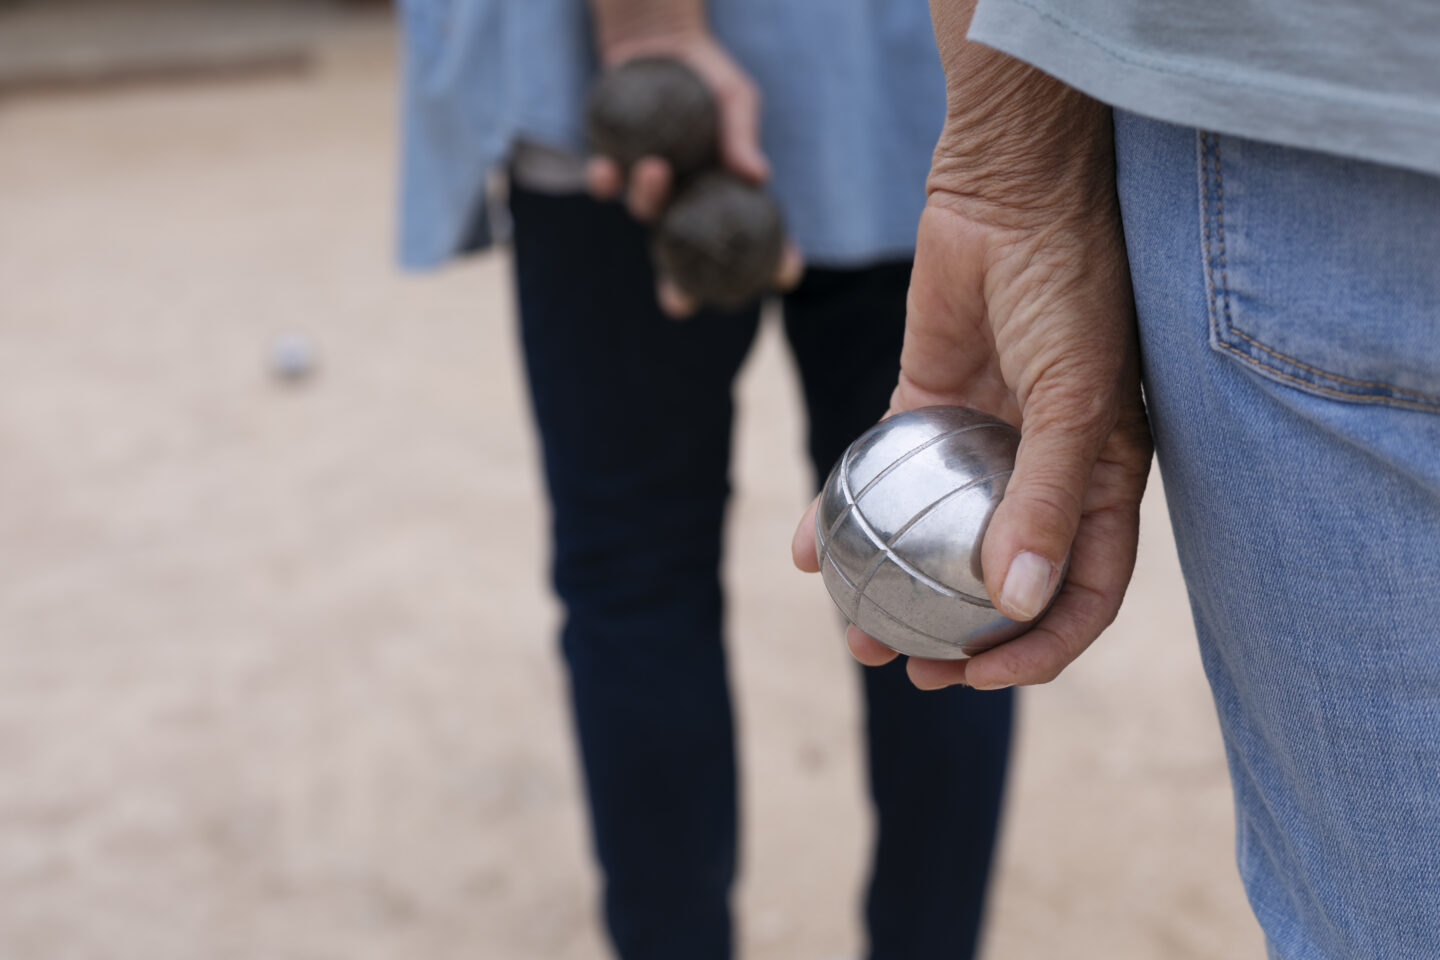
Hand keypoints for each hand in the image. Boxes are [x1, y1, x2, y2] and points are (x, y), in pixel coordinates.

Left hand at [584, 27, 801, 314]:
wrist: (659, 44)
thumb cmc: (708, 77)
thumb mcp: (735, 97)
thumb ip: (742, 134)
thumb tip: (757, 174)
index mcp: (725, 193)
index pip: (756, 239)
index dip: (772, 263)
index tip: (783, 274)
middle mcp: (687, 202)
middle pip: (685, 259)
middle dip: (679, 290)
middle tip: (677, 305)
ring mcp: (650, 189)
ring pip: (645, 213)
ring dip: (648, 199)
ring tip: (655, 168)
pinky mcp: (614, 166)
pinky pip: (607, 184)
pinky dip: (606, 179)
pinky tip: (606, 167)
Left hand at [792, 52, 1151, 690]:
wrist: (1012, 191)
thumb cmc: (1070, 288)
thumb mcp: (1076, 399)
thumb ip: (1051, 500)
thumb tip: (1021, 604)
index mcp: (1103, 482)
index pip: (1080, 593)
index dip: (1040, 649)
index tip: (978, 679)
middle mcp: (1043, 473)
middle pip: (1000, 581)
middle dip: (960, 640)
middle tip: (906, 667)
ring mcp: (980, 443)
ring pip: (933, 539)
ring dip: (896, 590)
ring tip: (854, 632)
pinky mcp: (922, 405)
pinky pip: (878, 474)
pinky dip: (842, 512)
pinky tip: (805, 549)